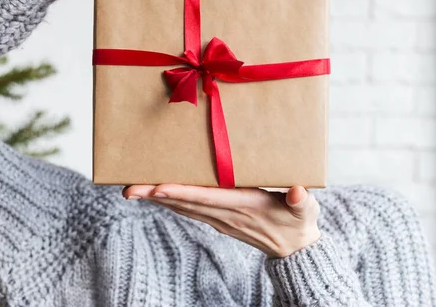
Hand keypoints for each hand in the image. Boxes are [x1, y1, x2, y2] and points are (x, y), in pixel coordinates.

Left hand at [123, 184, 320, 257]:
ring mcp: (219, 218)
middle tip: (129, 189)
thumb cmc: (300, 222)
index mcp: (244, 207)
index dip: (182, 193)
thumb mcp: (306, 211)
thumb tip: (297, 192)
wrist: (295, 248)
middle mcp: (226, 214)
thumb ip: (302, 202)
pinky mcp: (218, 218)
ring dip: (157, 198)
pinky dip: (170, 201)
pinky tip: (156, 193)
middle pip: (185, 204)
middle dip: (156, 195)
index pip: (207, 198)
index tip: (158, 187)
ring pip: (183, 207)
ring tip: (134, 189)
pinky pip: (189, 209)